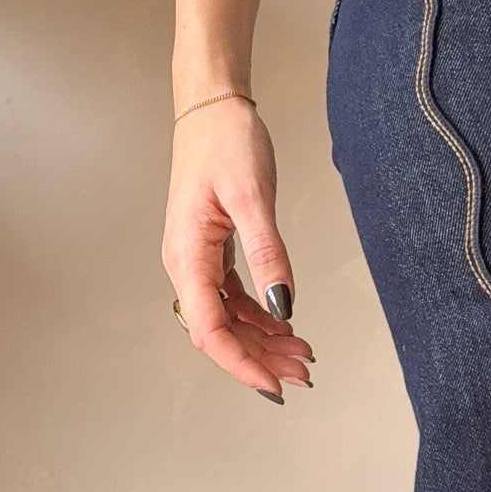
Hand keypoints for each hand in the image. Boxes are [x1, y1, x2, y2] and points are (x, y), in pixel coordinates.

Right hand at [164, 96, 313, 405]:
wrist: (212, 106)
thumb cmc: (225, 141)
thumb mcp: (253, 196)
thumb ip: (268, 253)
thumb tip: (283, 305)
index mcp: (187, 255)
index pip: (210, 329)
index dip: (242, 363)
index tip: (275, 385)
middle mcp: (186, 262)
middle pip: (220, 331)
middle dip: (260, 357)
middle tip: (304, 373)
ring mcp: (197, 258)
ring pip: (228, 317)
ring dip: (262, 339)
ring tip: (302, 354)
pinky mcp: (211, 249)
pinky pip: (232, 296)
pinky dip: (259, 314)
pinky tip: (284, 323)